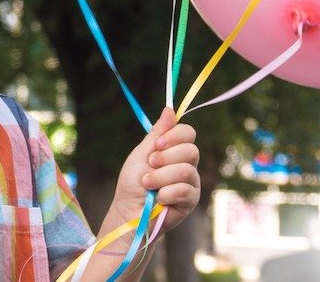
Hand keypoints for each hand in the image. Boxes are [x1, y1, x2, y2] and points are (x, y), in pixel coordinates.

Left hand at [112, 107, 200, 229]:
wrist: (129, 210)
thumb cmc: (133, 182)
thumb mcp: (142, 153)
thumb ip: (158, 133)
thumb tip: (169, 109)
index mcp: (175, 150)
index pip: (188, 133)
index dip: (174, 135)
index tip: (157, 144)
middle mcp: (187, 163)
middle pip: (190, 150)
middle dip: (165, 158)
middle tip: (150, 165)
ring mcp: (191, 182)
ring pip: (186, 170)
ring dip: (161, 177)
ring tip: (148, 184)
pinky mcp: (191, 200)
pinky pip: (185, 190)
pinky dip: (166, 193)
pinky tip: (159, 198)